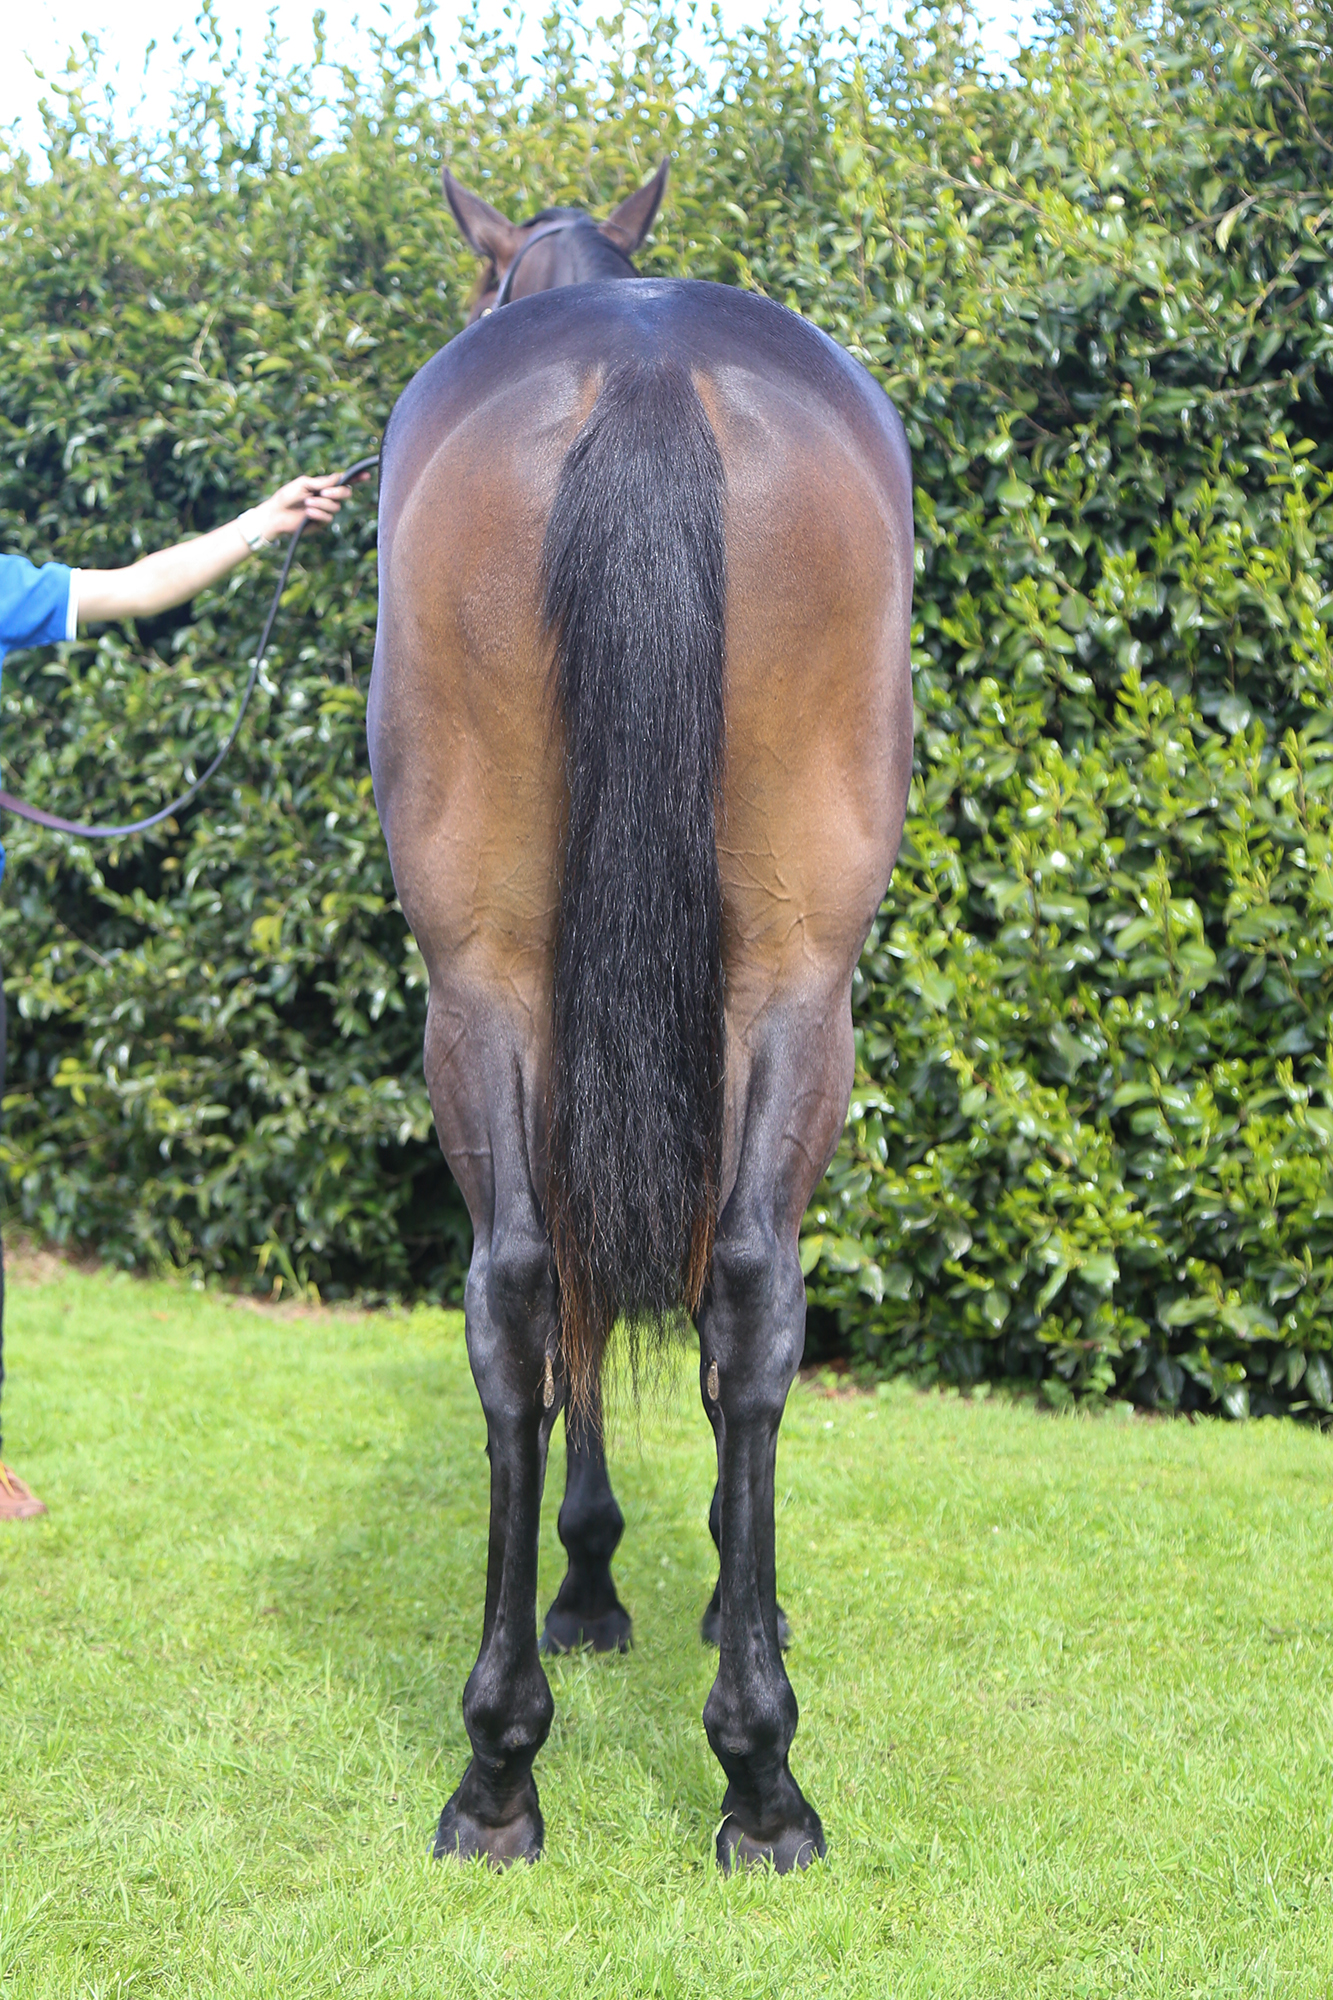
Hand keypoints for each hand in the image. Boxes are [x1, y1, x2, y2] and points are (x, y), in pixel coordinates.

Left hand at [249, 470, 367, 541]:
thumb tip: (339, 477)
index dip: (356, 478)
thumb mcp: (304, 483)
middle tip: (323, 492)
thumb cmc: (287, 496)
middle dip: (337, 492)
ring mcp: (326, 510)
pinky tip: (307, 513)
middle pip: (346, 493)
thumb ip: (322, 481)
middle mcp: (328, 497)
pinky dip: (318, 513)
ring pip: (336, 506)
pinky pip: (328, 517)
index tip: (366, 476)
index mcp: (324, 485)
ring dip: (321, 504)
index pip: (344, 481)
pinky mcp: (322, 522)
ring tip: (306, 503)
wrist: (276, 514)